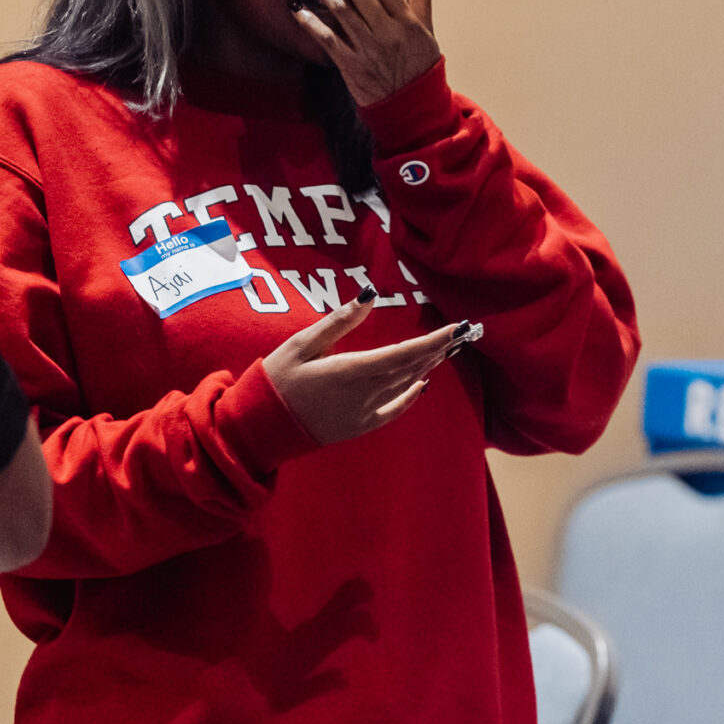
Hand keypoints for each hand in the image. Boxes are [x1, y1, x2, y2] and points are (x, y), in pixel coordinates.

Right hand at [262, 289, 471, 444]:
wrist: (260, 427)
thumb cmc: (276, 379)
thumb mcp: (301, 343)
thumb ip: (339, 321)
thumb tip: (369, 295)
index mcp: (349, 371)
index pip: (402, 353)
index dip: (432, 341)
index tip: (454, 329)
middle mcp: (362, 394)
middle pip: (410, 368)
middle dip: (438, 350)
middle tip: (463, 334)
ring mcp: (362, 413)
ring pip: (404, 385)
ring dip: (427, 366)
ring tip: (447, 349)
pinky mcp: (358, 425)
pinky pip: (392, 410)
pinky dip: (410, 396)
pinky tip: (422, 384)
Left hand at [291, 0, 444, 105]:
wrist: (414, 108)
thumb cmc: (420, 63)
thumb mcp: (426, 26)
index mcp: (405, 18)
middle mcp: (387, 31)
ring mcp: (368, 49)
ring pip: (340, 10)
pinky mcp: (351, 67)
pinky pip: (328, 39)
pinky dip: (311, 22)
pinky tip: (297, 7)